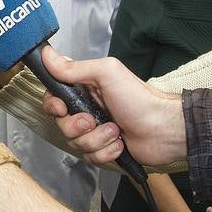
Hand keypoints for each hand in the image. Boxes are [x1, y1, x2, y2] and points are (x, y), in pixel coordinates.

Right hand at [36, 47, 185, 166]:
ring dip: (97, 139)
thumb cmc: (139, 99)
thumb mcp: (106, 74)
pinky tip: (120, 143)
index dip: (53, 105)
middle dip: (77, 126)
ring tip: (115, 130)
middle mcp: (88, 109)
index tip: (62, 108)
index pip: (53, 97)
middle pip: (61, 124)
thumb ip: (74, 67)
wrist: (163, 130)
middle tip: (93, 120)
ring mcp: (95, 130)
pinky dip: (106, 151)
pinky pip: (90, 157)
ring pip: (76, 143)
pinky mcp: (104, 148)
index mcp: (85, 88)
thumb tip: (47, 54)